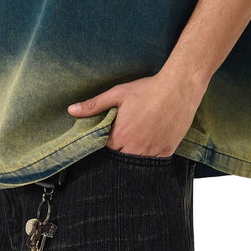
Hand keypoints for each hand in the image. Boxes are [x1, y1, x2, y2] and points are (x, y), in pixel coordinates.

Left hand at [67, 71, 203, 157]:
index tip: (110, 136)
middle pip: (121, 158)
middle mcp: (135, 148)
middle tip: (126, 135)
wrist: (178, 88)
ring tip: (139, 137)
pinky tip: (152, 140)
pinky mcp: (167, 151)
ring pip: (138, 162)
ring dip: (135, 153)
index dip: (107, 143)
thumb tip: (71, 111)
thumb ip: (94, 105)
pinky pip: (155, 161)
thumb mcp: (117, 94)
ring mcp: (152, 151)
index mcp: (120, 135)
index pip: (106, 150)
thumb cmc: (147, 89)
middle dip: (120, 149)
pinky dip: (151, 154)